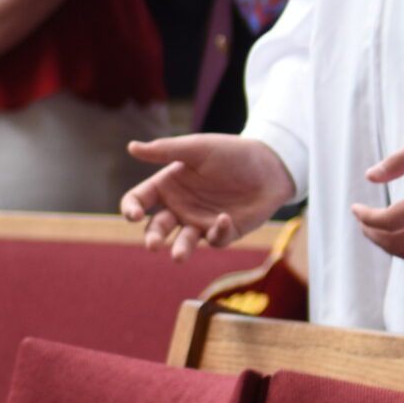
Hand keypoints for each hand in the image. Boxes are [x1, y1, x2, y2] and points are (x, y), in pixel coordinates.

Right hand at [121, 134, 295, 259]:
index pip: (139, 201)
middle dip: (152, 238)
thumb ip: (166, 149)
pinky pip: (216, 239)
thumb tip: (131, 146)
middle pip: (156, 228)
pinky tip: (223, 219)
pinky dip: (218, 232)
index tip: (134, 214)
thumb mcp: (199, 148)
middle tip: (154, 244)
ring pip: (183, 242)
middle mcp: (180, 207)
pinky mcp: (224, 232)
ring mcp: (201, 221)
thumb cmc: (232, 153)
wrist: (272, 162)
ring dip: (179, 250)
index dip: (131, 209)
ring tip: (178, 256)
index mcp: (168, 186)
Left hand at [351, 118, 403, 261]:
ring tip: (377, 230)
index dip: (367, 219)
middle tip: (363, 221)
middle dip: (374, 235)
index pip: (391, 221)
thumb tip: (370, 177)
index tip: (355, 208)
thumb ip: (398, 160)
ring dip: (389, 247)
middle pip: (399, 244)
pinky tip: (400, 236)